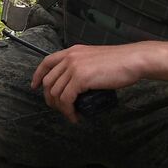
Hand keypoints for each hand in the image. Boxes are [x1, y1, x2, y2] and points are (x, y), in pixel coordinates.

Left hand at [31, 43, 147, 122]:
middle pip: (49, 81)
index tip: (34, 86)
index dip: (37, 75)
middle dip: (50, 98)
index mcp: (72, 51)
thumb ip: (83, 65)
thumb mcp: (94, 59)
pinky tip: (75, 116)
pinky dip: (68, 111)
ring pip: (56, 92)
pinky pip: (66, 99)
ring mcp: (74, 67)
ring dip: (61, 108)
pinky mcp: (80, 78)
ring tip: (71, 115)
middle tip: (60, 109)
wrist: (133, 60)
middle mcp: (70, 57)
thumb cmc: (120, 62)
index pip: (46, 62)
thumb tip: (77, 83)